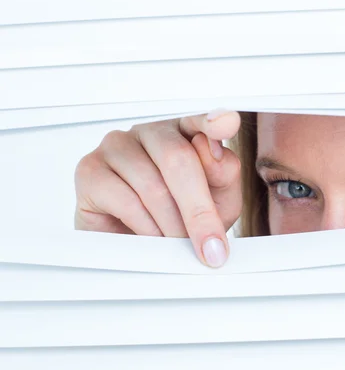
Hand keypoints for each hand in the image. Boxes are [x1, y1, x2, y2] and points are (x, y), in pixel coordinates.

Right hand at [74, 110, 242, 267]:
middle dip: (199, 210)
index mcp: (186, 132)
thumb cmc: (183, 220)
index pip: (200, 120)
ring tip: (180, 246)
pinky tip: (152, 239)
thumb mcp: (219, 201)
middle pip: (178, 158)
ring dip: (172, 226)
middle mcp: (151, 132)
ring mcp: (117, 146)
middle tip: (211, 247)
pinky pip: (125, 200)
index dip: (212, 121)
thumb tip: (217, 154)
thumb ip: (224, 174)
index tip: (228, 122)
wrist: (143, 249)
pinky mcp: (90, 169)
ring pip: (153, 186)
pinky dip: (146, 227)